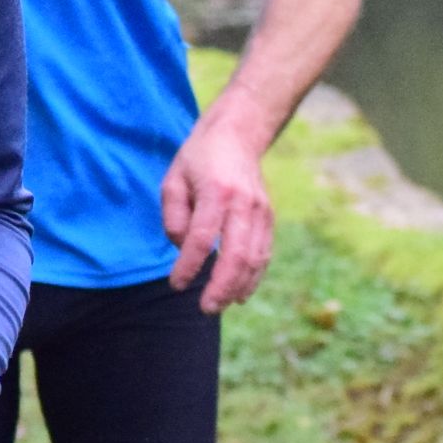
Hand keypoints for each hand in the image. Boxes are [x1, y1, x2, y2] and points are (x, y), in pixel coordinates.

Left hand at [161, 119, 273, 311]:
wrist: (238, 134)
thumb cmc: (198, 159)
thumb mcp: (173, 179)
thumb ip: (174, 217)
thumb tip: (184, 250)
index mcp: (216, 191)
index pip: (202, 237)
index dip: (189, 265)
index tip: (176, 284)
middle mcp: (243, 202)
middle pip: (236, 253)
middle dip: (221, 286)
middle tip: (205, 308)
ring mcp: (261, 210)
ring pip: (255, 257)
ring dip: (238, 287)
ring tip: (219, 305)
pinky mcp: (269, 217)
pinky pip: (264, 253)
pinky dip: (253, 276)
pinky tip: (239, 293)